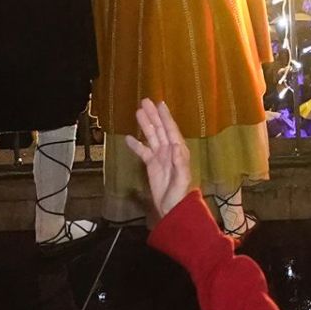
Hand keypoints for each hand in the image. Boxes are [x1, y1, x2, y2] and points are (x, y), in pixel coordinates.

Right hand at [124, 99, 191, 220]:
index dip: (165, 117)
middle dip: (153, 116)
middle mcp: (169, 150)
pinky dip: (136, 144)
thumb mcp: (182, 179)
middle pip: (160, 129)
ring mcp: (160, 157)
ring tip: (137, 112)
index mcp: (178, 151)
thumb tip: (175, 146)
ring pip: (151, 137)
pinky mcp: (151, 165)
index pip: (171, 130)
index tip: (160, 104)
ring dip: (145, 125)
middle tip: (145, 101)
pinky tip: (128, 137)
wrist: (172, 208)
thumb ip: (180, 163)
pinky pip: (143, 151)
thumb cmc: (180, 194)